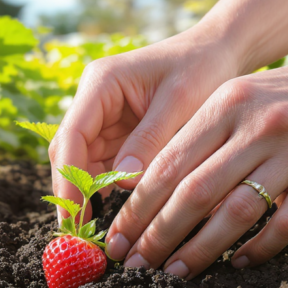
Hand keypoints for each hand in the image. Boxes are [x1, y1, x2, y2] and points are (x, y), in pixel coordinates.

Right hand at [48, 26, 243, 220]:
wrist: (218, 52)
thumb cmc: (201, 68)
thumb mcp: (180, 103)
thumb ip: (150, 141)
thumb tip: (121, 183)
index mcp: (101, 83)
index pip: (72, 136)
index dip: (68, 178)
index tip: (75, 215)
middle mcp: (94, 100)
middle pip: (69, 153)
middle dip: (72, 191)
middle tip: (78, 235)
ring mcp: (103, 117)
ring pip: (82, 163)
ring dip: (86, 195)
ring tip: (93, 233)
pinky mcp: (118, 133)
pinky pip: (103, 166)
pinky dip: (105, 189)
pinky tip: (113, 216)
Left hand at [105, 47, 287, 277]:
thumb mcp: (242, 96)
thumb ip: (203, 134)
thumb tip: (154, 187)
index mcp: (225, 104)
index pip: (168, 162)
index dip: (137, 205)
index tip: (117, 235)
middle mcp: (254, 125)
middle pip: (194, 191)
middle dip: (157, 234)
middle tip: (135, 264)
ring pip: (235, 211)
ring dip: (200, 249)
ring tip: (175, 274)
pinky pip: (286, 220)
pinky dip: (260, 246)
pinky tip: (240, 263)